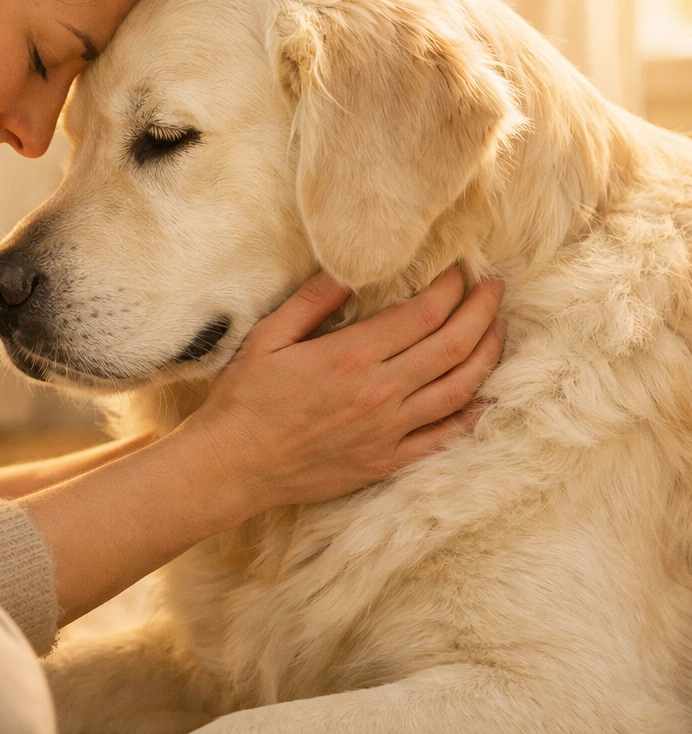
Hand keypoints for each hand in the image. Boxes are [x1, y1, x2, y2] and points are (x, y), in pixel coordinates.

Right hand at [189, 267, 505, 516]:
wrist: (234, 466)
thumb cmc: (245, 399)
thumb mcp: (268, 337)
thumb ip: (312, 300)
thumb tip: (350, 268)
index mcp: (351, 356)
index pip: (422, 313)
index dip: (450, 287)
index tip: (460, 269)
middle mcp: (379, 392)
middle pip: (452, 345)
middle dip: (482, 310)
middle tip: (496, 287)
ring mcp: (388, 431)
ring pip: (459, 389)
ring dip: (488, 354)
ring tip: (499, 329)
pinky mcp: (387, 460)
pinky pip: (444, 438)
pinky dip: (472, 415)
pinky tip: (487, 396)